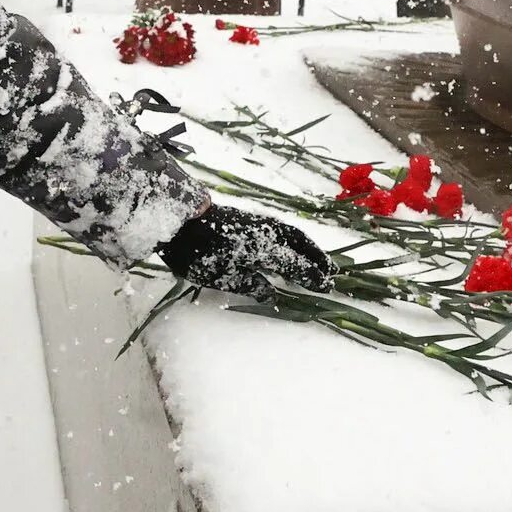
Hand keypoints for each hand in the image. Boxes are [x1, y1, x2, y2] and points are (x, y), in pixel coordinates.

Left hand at [160, 206, 332, 294]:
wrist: (180, 219)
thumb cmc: (199, 253)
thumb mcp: (224, 278)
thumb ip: (252, 286)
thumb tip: (274, 294)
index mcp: (266, 250)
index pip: (297, 265)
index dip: (313, 276)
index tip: (326, 286)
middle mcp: (268, 233)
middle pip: (301, 244)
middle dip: (317, 258)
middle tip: (332, 271)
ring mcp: (259, 222)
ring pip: (292, 233)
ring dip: (308, 246)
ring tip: (317, 258)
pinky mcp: (249, 218)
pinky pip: (281, 228)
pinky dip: (293, 238)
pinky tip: (289, 245)